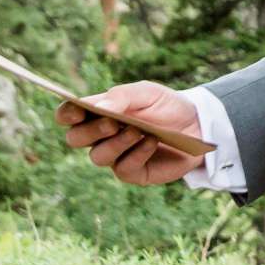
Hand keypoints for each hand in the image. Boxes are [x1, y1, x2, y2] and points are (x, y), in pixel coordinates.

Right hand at [56, 81, 202, 186]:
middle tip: (112, 123)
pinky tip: (151, 142)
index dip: (66, 114)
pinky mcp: (133, 172)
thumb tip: (98, 108)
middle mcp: (101, 137)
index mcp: (98, 113)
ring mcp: (115, 156)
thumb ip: (121, 97)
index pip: (68, 116)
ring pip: (98, 156)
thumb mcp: (147, 93)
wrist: (198, 124)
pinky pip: (123, 168)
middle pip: (75, 139)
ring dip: (116, 143)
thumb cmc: (166, 106)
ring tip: (137, 131)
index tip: (77, 110)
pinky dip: (137, 154)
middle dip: (90, 131)